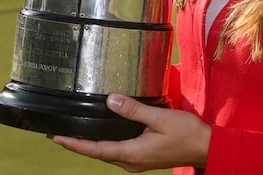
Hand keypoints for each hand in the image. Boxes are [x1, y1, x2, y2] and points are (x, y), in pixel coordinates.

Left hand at [50, 94, 210, 171]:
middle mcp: (131, 161)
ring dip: (90, 145)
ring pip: (107, 153)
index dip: (74, 143)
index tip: (57, 137)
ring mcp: (137, 161)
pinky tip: (102, 135)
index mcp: (132, 153)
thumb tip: (111, 101)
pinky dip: (105, 144)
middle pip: (97, 153)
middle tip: (59, 133)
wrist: (206, 148)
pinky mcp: (143, 158)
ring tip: (74, 134)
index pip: (95, 149)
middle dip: (77, 144)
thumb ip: (134, 110)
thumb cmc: (187, 134)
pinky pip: (117, 151)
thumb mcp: (160, 118)